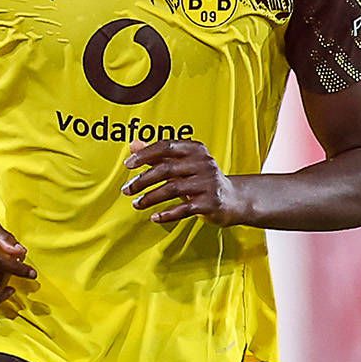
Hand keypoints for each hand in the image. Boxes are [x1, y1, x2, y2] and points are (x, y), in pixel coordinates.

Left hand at [122, 137, 243, 226]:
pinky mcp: (210, 203)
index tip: (128, 164)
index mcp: (195, 149)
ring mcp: (208, 183)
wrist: (233, 198)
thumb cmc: (202, 179)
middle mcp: (203, 163)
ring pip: (172, 189)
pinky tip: (155, 217)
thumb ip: (158, 154)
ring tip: (137, 203)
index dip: (145, 154)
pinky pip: (184, 209)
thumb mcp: (182, 163)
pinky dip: (167, 214)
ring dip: (151, 198)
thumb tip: (133, 144)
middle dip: (143, 180)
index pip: (166, 146)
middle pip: (166, 169)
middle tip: (127, 189)